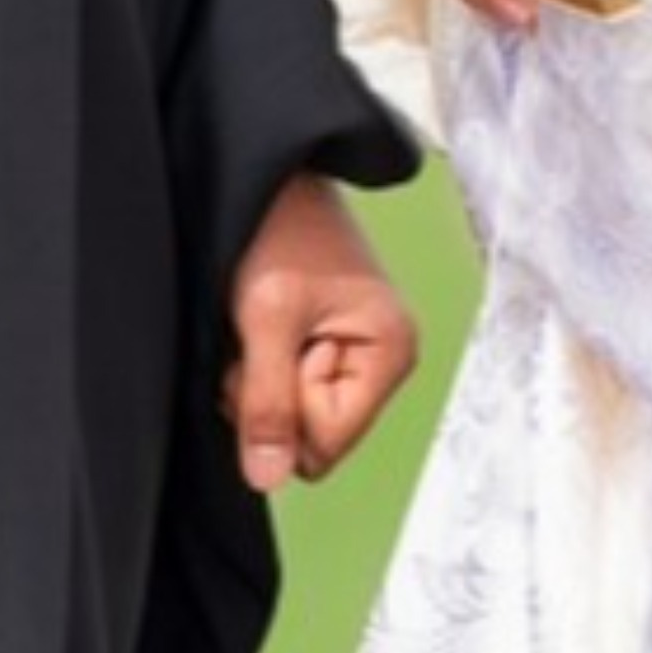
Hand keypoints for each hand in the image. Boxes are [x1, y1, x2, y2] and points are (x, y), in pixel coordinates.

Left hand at [220, 170, 416, 492]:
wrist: (267, 173)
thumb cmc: (278, 227)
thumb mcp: (266, 315)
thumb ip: (268, 400)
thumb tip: (268, 479)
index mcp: (392, 351)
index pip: (325, 445)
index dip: (286, 410)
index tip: (279, 346)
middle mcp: (384, 359)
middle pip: (311, 439)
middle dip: (271, 399)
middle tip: (260, 334)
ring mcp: (357, 354)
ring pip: (295, 421)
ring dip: (261, 384)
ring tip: (260, 324)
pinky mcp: (329, 346)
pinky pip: (290, 394)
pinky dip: (263, 371)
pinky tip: (262, 329)